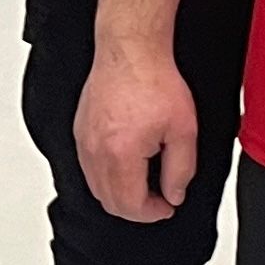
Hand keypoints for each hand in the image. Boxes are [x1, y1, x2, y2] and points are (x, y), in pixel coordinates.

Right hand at [75, 43, 199, 222]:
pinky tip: (127, 165)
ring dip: (120, 193)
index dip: (153, 213)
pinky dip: (107, 176)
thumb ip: (181, 170)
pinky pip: (88, 168)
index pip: (130, 205)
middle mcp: (95, 151)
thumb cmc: (154, 81)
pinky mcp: (80, 131)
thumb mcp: (184, 130)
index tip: (167, 206)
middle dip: (136, 208)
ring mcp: (84, 141)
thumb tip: (174, 195)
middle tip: (158, 199)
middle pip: (109, 202)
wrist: (131, 50)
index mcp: (120, 154)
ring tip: (144, 182)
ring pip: (96, 187)